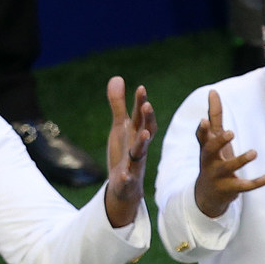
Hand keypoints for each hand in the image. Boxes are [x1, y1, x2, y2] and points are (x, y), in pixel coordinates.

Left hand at [101, 76, 153, 229]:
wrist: (125, 185)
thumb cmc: (125, 152)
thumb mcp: (120, 127)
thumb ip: (118, 104)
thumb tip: (117, 77)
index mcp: (137, 133)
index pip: (141, 116)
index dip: (141, 103)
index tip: (141, 88)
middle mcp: (138, 147)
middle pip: (145, 131)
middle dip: (147, 119)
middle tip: (147, 105)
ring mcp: (134, 164)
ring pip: (140, 153)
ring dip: (142, 143)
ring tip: (144, 134)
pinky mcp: (127, 180)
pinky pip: (129, 178)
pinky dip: (128, 177)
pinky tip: (124, 175)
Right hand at [192, 90, 264, 220]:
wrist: (207, 195)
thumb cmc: (212, 159)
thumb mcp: (212, 139)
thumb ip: (214, 116)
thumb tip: (213, 91)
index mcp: (206, 148)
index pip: (201, 137)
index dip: (202, 130)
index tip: (204, 121)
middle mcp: (210, 162)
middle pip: (211, 151)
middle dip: (220, 142)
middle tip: (231, 132)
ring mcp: (219, 176)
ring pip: (229, 168)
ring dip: (241, 160)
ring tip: (254, 152)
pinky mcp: (231, 188)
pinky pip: (246, 186)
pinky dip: (259, 182)